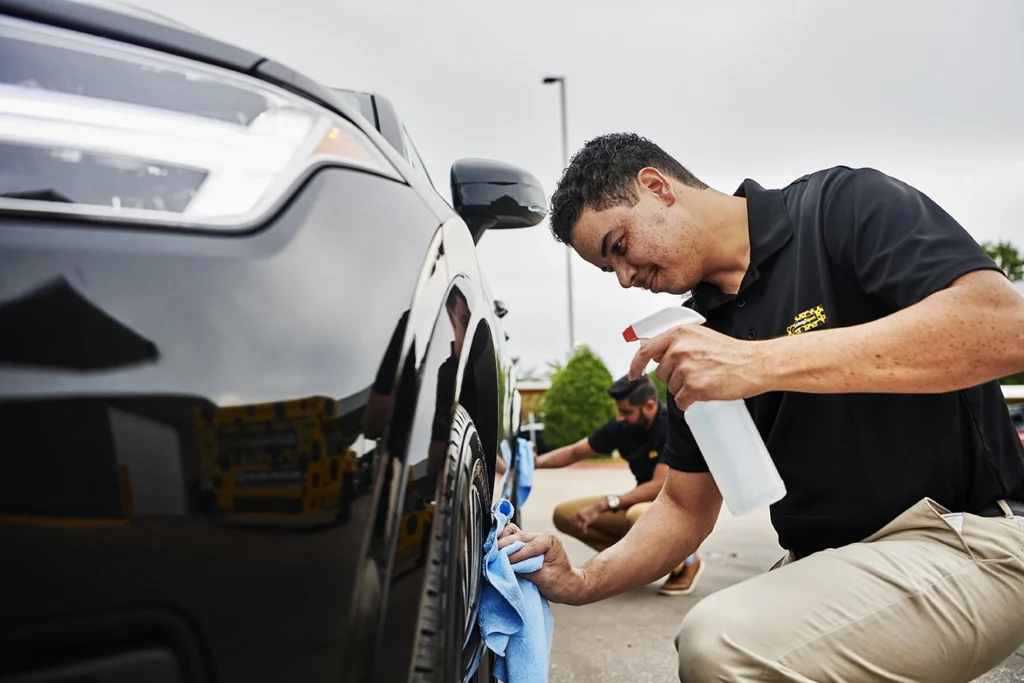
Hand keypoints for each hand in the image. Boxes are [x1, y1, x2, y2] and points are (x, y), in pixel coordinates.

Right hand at [497, 523, 588, 604]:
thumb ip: (526, 570)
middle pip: (517, 536)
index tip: (504, 562)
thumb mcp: (545, 578)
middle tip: (492, 557)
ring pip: (512, 533)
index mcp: (550, 540)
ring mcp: (532, 538)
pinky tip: (495, 549)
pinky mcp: (526, 544)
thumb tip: (508, 567)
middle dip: (504, 546)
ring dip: (501, 542)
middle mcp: (541, 536)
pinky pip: (511, 538)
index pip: (529, 546)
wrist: (568, 586)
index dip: (515, 555)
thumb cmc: (561, 583)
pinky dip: (502, 542)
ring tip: (491, 553)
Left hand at [575, 501, 605, 533]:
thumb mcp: (585, 510)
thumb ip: (583, 513)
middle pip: (575, 523)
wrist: (597, 507)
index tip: (576, 526)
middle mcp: (579, 515)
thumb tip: (582, 517)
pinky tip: (586, 532)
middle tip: (580, 529)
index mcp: (578, 512)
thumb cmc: (592, 508)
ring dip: (581, 530)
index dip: (574, 523)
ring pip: (579, 526)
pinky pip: (583, 527)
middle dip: (577, 527)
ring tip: (584, 531)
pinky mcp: (587, 521)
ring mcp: (583, 518)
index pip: (573, 519)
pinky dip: (584, 531)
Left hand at [628, 324, 766, 411]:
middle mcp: (679, 349)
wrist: (754, 364)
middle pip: (661, 373)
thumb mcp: (701, 337)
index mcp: (679, 333)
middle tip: (697, 373)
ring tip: (706, 380)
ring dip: (685, 390)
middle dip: (674, 378)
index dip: (635, 364)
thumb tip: (657, 356)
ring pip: (672, 389)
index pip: (646, 350)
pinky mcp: (694, 387)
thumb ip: (679, 342)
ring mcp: (686, 368)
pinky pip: (681, 401)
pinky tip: (705, 393)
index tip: (633, 374)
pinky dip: (690, 402)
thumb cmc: (731, 352)